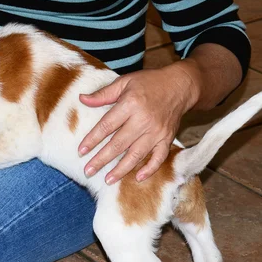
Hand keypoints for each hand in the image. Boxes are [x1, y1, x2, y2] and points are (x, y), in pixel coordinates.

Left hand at [78, 62, 200, 183]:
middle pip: (118, 144)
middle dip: (101, 159)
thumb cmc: (149, 82)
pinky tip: (138, 178)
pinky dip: (150, 169)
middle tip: (88, 171)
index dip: (92, 139)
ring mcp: (157, 131)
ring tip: (108, 180)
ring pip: (136, 155)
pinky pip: (159, 157)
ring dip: (121, 169)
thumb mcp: (125, 82)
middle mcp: (143, 120)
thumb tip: (82, 99)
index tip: (81, 151)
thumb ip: (103, 94)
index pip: (106, 126)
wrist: (180, 85)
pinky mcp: (168, 138)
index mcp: (130, 104)